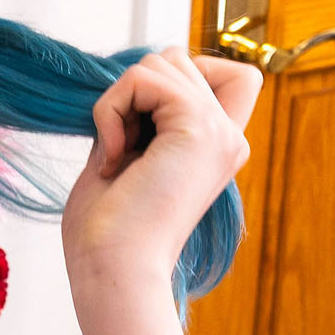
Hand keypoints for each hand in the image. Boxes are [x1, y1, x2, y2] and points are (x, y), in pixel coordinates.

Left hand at [61, 48, 260, 295]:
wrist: (113, 275)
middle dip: (134, 92)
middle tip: (120, 150)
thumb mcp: (123, 158)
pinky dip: (111, 109)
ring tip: (116, 155)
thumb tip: (132, 76)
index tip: (141, 130)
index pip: (226, 74)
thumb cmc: (106, 235)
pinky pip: (143, 77)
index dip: (175, 79)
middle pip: (180, 59)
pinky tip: (112, 158)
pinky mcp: (198, 128)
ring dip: (119, 101)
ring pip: (162, 60)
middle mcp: (228, 138)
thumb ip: (137, 115)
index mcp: (216, 149)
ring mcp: (219, 132)